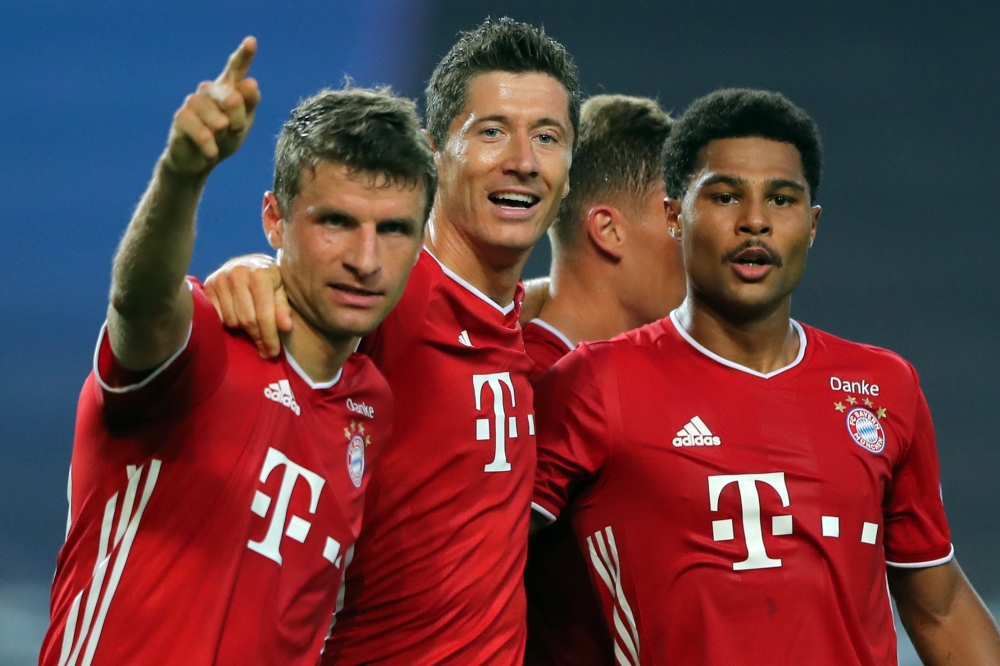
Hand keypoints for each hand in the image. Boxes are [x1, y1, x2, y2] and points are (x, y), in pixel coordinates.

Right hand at [163, 37, 261, 177]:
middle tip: (234, 129)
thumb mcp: (243, 125)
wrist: (199, 162)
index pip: (236, 70)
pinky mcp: (180, 118)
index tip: (251, 41)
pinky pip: (200, 131)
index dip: (243, 55)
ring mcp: (193, 102)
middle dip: (237, 117)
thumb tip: (249, 82)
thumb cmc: (224, 140)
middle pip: (230, 97)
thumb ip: (249, 105)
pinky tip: (212, 153)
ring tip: (221, 140)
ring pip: (214, 114)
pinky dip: (209, 145)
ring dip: (221, 130)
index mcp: (228, 89)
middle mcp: (209, 91)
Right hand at [204, 254, 290, 357]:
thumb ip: (283, 308)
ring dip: (242, 330)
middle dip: (258, 338)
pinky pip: (217, 316)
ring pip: (231, 320)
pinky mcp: (208, 285)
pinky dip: (227, 323)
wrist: (248, 263)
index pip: (264, 315)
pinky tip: (237, 320)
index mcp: (260, 275)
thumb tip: (286, 327)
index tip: (273, 352)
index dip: (269, 337)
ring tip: (252, 329)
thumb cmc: (270, 279)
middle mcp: (238, 274)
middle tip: (265, 351)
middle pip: (247, 320)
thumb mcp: (282, 290)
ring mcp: (220, 279)